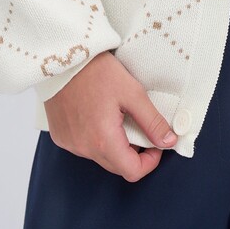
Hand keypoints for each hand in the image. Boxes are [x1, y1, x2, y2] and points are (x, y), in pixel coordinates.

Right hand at [43, 49, 177, 179]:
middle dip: (133, 152)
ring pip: (100, 157)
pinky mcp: (60, 136)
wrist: (64, 56)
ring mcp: (70, 144)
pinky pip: (84, 147)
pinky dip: (96, 138)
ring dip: (114, 145)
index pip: (133, 172)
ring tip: (116, 116)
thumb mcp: (133, 93)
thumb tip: (169, 141)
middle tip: (138, 126)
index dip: (150, 161)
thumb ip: (152, 121)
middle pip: (117, 166)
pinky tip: (97, 115)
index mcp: (103, 141)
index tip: (156, 143)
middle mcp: (83, 149)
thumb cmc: (97, 71)